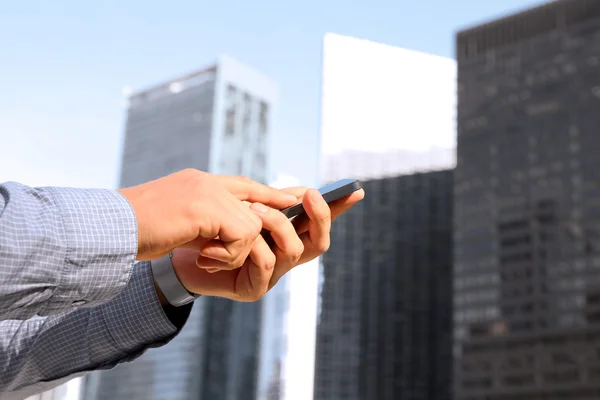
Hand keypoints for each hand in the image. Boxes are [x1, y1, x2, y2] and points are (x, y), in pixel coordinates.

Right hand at [118, 169, 297, 261]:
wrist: (109, 229)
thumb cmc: (137, 230)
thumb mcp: (178, 220)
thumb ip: (204, 219)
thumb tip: (227, 231)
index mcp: (199, 183)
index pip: (245, 185)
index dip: (268, 194)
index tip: (289, 199)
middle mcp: (207, 182)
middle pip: (258, 201)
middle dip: (261, 229)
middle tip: (241, 250)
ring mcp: (207, 192)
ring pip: (253, 224)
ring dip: (235, 251)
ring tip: (208, 257)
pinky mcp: (207, 208)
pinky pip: (243, 235)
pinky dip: (228, 255)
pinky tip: (203, 257)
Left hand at [168, 186, 363, 300]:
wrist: (176, 251)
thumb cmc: (211, 226)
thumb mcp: (242, 207)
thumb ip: (271, 201)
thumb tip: (301, 191)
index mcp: (284, 236)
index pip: (318, 224)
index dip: (338, 209)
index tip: (355, 191)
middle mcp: (283, 257)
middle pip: (319, 242)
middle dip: (319, 215)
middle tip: (309, 194)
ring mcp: (272, 275)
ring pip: (294, 249)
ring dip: (276, 224)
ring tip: (253, 209)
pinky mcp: (254, 289)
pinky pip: (266, 262)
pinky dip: (251, 245)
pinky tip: (229, 239)